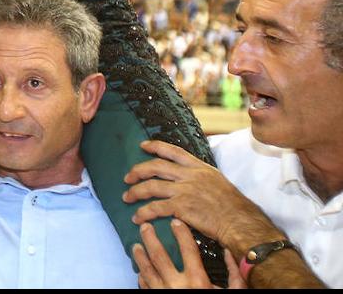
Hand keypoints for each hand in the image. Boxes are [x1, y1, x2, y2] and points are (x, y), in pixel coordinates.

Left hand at [123, 140, 279, 252]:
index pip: (173, 151)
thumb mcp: (218, 181)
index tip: (142, 146)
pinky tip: (138, 218)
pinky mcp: (181, 207)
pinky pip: (155, 208)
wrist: (240, 222)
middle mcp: (190, 175)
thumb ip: (200, 177)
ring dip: (135, 192)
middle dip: (138, 171)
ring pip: (151, 187)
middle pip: (155, 167)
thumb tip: (187, 176)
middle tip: (127, 177)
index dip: (155, 146)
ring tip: (127, 197)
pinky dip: (143, 213)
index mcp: (199, 167)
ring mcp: (184, 190)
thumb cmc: (233, 206)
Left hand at [133, 220, 244, 288]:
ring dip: (140, 256)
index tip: (175, 221)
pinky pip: (145, 287)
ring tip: (135, 245)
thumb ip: (234, 274)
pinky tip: (140, 271)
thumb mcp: (233, 292)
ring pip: (146, 270)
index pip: (188, 250)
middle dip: (150, 238)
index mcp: (198, 281)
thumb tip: (230, 252)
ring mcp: (164, 293)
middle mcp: (178, 285)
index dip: (181, 233)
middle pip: (159, 256)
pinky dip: (142, 277)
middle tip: (144, 226)